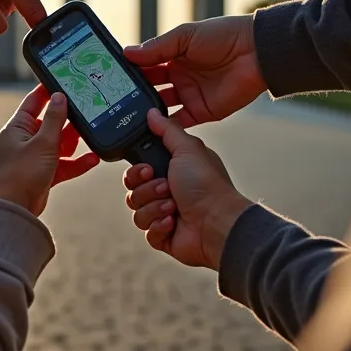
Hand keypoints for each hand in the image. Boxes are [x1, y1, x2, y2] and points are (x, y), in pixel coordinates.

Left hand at [0, 86, 99, 215]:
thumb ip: (55, 120)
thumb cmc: (20, 175)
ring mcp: (34, 158)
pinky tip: (91, 159)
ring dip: (74, 143)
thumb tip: (59, 97)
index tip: (64, 82)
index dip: (48, 91)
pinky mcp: (43, 174)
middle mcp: (24, 140)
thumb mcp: (43, 142)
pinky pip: (63, 164)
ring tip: (91, 136)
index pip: (34, 102)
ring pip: (59, 144)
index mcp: (18, 127)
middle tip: (87, 112)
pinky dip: (76, 162)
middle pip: (51, 123)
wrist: (14, 210)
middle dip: (68, 121)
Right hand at [122, 109, 251, 269]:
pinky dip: (159, 226)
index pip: (138, 170)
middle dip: (147, 190)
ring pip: (137, 212)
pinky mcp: (164, 236)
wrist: (217, 221)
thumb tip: (152, 113)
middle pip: (133, 190)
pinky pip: (146, 232)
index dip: (137, 171)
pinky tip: (173, 222)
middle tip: (166, 187)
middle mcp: (167, 192)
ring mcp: (165, 215)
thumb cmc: (207, 184)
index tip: (148, 169)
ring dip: (154, 207)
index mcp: (171, 171)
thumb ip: (167, 130)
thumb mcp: (187, 149)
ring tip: (173, 206)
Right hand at [123, 15, 265, 127]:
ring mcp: (190, 95)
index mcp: (173, 56)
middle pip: (150, 89)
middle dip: (133, 94)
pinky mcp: (202, 112)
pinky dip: (165, 128)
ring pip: (161, 108)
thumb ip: (157, 48)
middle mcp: (179, 77)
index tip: (109, 78)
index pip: (145, 66)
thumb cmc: (223, 36)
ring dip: (146, 112)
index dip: (129, 72)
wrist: (256, 52)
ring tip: (126, 117)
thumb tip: (127, 53)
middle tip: (112, 101)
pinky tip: (149, 130)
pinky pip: (179, 123)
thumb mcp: (185, 36)